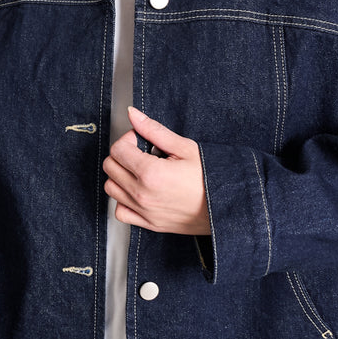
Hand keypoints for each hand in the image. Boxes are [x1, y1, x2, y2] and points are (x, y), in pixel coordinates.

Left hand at [103, 107, 210, 234]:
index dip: (128, 139)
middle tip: (141, 153)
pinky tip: (137, 191)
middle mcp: (142, 194)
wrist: (227, 207)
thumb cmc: (211, 177)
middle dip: (122, 155)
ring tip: (140, 171)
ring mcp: (144, 211)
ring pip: (111, 188)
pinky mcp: (149, 223)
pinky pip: (120, 211)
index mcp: (150, 173)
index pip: (118, 149)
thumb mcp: (185, 148)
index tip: (141, 140)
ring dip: (120, 175)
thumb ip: (154, 130)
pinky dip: (123, 200)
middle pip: (110, 167)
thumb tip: (134, 114)